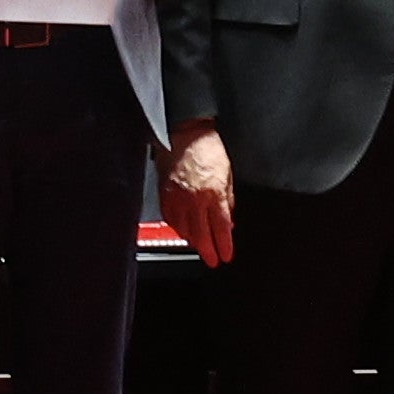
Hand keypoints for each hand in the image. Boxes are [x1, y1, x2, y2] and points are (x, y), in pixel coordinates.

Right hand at [159, 125, 237, 266]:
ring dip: (194, 241)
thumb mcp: (228, 173)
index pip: (221, 227)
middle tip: (213, 260)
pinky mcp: (165, 195)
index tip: (226, 255)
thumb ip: (228, 199)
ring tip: (200, 246)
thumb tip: (229, 218)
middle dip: (208, 251)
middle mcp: (195, 199)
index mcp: (214, 193)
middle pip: (202, 235)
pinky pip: (171, 219)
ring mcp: (178, 198)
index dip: (224, 245)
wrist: (185, 134)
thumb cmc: (208, 149)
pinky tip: (184, 232)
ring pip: (185, 230)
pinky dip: (178, 228)